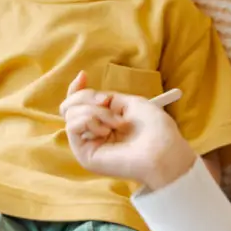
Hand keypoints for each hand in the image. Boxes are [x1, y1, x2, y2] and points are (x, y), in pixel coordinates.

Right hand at [62, 71, 195, 190]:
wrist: (162, 150)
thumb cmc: (154, 128)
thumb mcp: (131, 103)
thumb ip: (108, 98)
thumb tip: (92, 93)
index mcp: (105, 122)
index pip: (79, 106)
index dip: (77, 89)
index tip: (84, 75)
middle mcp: (94, 134)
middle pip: (69, 107)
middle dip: (86, 96)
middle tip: (106, 101)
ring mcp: (88, 144)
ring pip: (71, 114)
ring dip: (96, 111)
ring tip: (116, 123)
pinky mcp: (84, 155)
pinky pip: (72, 126)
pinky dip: (90, 120)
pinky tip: (107, 131)